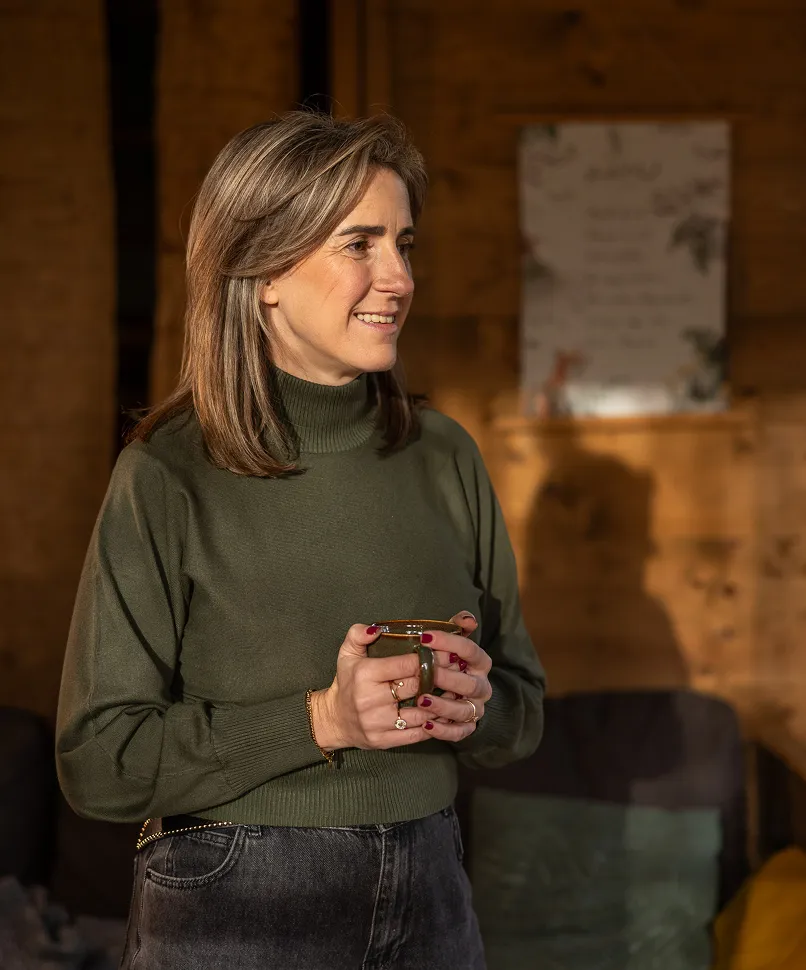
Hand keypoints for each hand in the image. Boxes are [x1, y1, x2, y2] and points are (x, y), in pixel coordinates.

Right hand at [310, 623, 450, 750]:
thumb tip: (377, 628)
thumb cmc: (347, 682)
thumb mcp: (346, 653)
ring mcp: (377, 723)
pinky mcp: (383, 741)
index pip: (405, 665)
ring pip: (420, 713)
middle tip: (458, 670)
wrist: (334, 720)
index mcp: (365, 674)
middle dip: (439, 677)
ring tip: (456, 692)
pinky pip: (416, 734)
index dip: (428, 658)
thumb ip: (358, 634)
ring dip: (441, 704)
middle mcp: (370, 699)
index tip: (445, 653)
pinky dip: (433, 726)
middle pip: (416, 687)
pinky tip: (444, 715)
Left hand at [393, 611, 492, 737]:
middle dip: (448, 678)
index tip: (425, 637)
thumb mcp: (451, 643)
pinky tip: (426, 726)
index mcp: (480, 663)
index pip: (470, 650)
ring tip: (422, 701)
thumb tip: (468, 618)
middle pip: (470, 684)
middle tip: (427, 673)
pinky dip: (443, 731)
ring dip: (443, 706)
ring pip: (464, 710)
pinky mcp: (467, 727)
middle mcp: (481, 686)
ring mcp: (475, 708)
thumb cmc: (448, 663)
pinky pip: (459, 732)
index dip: (450, 642)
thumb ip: (457, 627)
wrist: (456, 694)